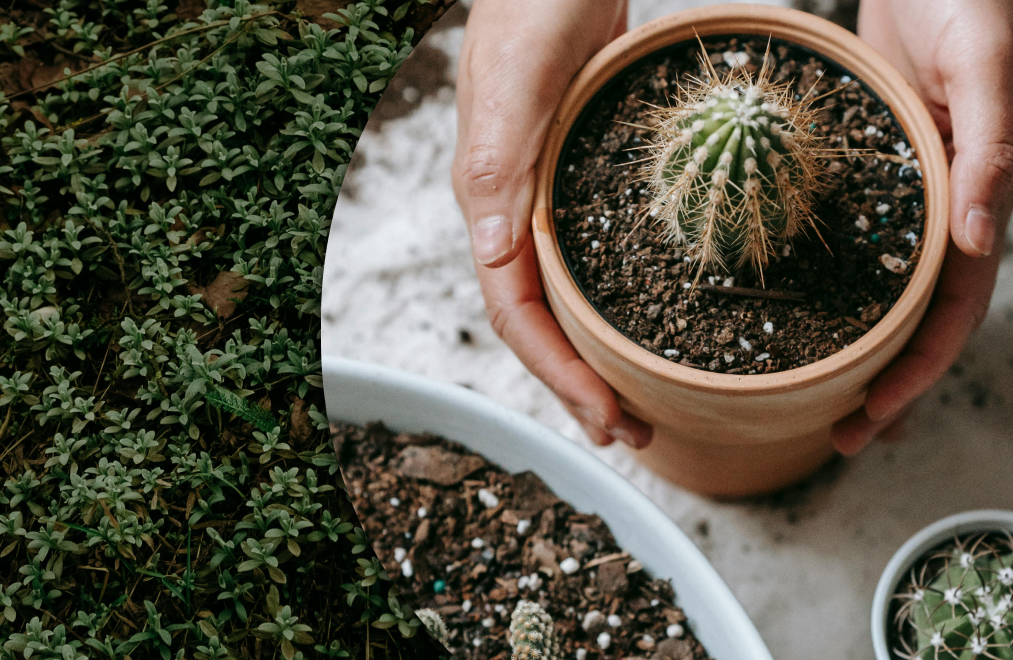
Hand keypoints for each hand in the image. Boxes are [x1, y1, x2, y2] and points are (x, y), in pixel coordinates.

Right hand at [451, 0, 651, 447]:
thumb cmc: (531, 6)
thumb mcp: (514, 78)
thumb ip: (495, 160)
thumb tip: (490, 256)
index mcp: (490, 202)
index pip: (515, 313)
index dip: (556, 374)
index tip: (606, 418)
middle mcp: (513, 212)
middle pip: (539, 323)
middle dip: (579, 386)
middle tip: (633, 433)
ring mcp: (545, 198)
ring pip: (565, 298)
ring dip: (596, 356)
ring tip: (642, 401)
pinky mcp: (578, 180)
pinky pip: (590, 259)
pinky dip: (616, 302)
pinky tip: (650, 319)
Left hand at [833, 0, 1012, 453]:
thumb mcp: (985, 64)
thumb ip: (991, 148)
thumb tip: (980, 241)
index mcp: (977, 198)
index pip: (951, 308)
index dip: (916, 371)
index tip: (870, 419)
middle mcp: (939, 207)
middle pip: (912, 316)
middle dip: (883, 383)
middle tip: (837, 438)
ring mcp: (900, 192)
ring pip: (877, 287)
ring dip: (851, 344)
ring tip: (807, 396)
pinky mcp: (863, 167)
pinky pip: (842, 237)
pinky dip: (821, 278)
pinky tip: (784, 304)